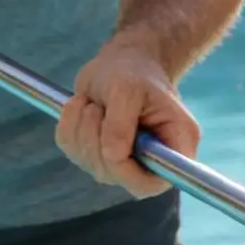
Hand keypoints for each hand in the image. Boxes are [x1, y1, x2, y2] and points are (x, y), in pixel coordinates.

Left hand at [55, 35, 199, 197]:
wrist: (119, 62)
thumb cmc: (134, 71)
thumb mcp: (129, 88)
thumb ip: (121, 123)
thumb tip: (114, 156)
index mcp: (175, 145)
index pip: (156, 182)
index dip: (131, 174)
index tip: (115, 148)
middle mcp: (151, 159)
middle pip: (119, 176)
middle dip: (98, 142)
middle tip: (96, 109)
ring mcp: (122, 159)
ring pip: (91, 163)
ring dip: (81, 129)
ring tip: (91, 103)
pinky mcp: (96, 152)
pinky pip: (72, 151)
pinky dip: (69, 126)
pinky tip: (81, 106)